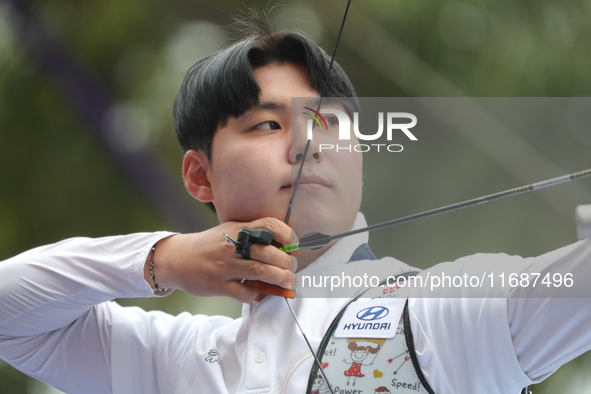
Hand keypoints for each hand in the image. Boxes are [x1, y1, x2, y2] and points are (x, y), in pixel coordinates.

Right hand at [145, 217, 296, 302]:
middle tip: (293, 271)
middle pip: (269, 252)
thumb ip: (253, 235)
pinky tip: (258, 293)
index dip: (288, 236)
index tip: (294, 247)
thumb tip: (283, 246)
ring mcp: (225, 266)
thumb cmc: (210, 245)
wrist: (178, 258)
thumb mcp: (230, 231)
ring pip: (261, 272)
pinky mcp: (218, 285)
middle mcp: (233, 245)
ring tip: (289, 284)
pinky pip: (245, 293)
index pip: (270, 225)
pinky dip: (257, 295)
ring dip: (280, 280)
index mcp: (239, 229)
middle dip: (288, 264)